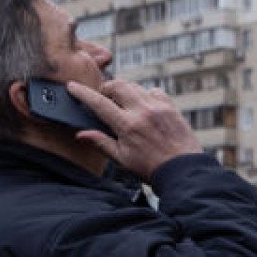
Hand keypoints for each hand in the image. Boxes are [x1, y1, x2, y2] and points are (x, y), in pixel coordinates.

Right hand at [66, 79, 202, 181]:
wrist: (184, 171)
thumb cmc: (151, 168)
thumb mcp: (122, 160)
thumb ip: (101, 143)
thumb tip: (81, 134)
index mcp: (127, 126)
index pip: (99, 103)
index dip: (83, 93)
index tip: (72, 86)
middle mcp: (143, 112)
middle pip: (118, 85)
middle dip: (106, 88)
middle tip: (103, 98)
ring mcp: (159, 107)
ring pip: (135, 86)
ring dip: (124, 90)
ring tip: (122, 103)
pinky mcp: (171, 108)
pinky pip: (154, 91)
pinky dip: (145, 94)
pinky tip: (144, 106)